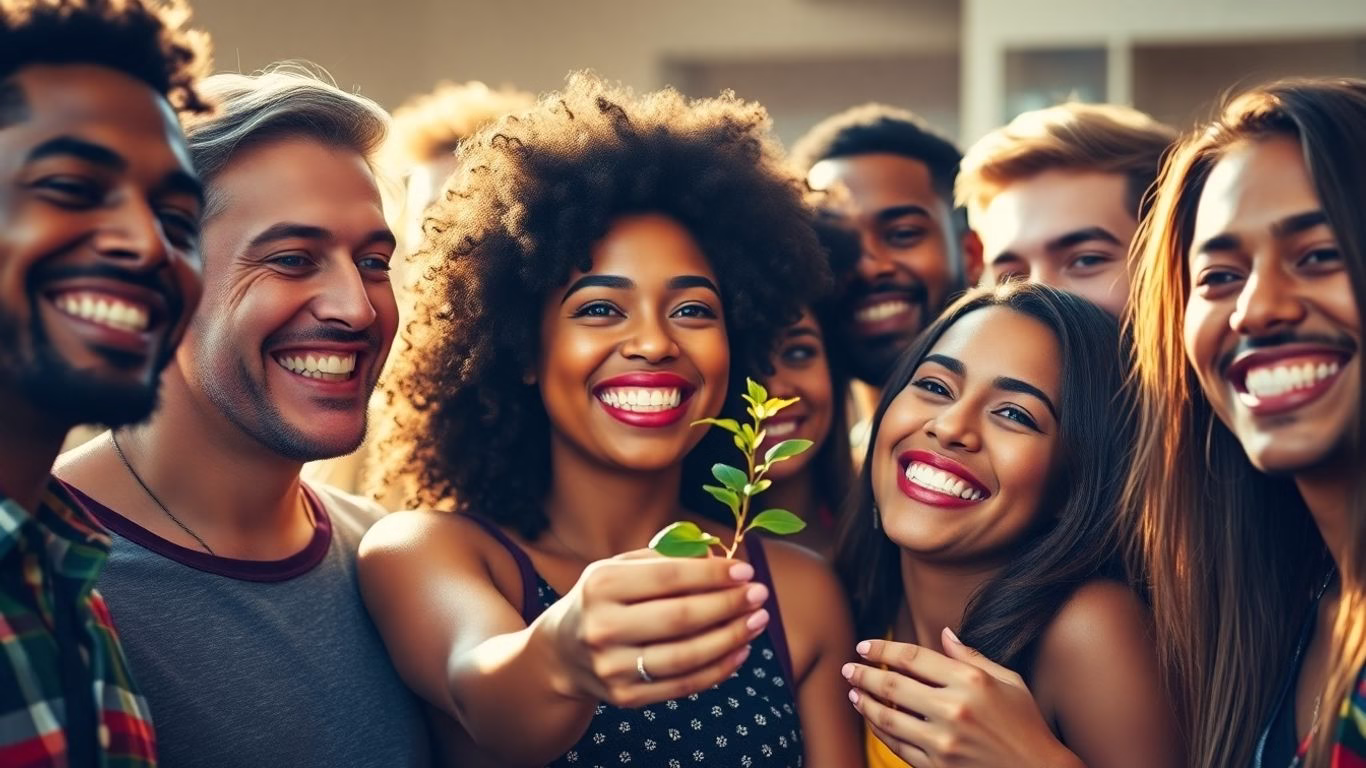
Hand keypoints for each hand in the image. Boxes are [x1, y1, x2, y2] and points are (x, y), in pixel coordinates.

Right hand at [537, 550, 770, 708]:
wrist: (561, 653)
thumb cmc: (602, 600)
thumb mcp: (619, 568)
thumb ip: (665, 558)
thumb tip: (718, 557)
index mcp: (601, 585)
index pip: (668, 577)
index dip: (712, 574)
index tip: (745, 570)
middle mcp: (603, 627)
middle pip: (681, 617)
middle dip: (728, 605)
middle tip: (760, 595)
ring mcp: (613, 667)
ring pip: (686, 656)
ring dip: (730, 638)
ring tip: (757, 621)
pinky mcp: (625, 697)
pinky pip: (683, 686)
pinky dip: (718, 669)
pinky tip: (739, 651)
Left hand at [843, 628, 1082, 767]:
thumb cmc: (1026, 723)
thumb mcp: (1008, 681)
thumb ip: (971, 656)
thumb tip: (944, 632)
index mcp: (971, 681)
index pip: (912, 657)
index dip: (883, 649)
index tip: (864, 646)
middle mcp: (954, 709)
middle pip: (893, 685)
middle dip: (863, 675)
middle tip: (848, 669)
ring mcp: (944, 742)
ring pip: (888, 718)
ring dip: (865, 703)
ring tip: (853, 694)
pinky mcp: (938, 767)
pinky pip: (897, 746)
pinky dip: (880, 731)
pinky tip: (873, 719)